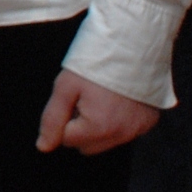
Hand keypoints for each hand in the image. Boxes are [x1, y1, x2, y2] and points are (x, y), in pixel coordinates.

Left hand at [36, 70, 159, 154]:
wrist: (132, 43)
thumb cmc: (95, 63)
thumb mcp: (65, 86)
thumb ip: (53, 119)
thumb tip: (43, 147)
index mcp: (98, 128)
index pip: (67, 139)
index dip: (65, 117)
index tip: (73, 98)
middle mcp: (121, 135)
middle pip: (87, 146)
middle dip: (80, 128)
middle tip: (85, 99)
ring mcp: (138, 130)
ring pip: (106, 141)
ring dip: (98, 126)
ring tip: (101, 98)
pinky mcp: (149, 123)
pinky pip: (126, 132)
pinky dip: (118, 121)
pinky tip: (117, 100)